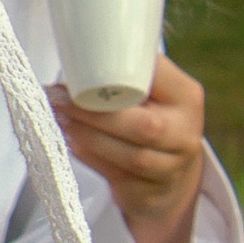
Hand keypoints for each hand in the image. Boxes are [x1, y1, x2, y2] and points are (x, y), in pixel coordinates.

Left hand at [53, 53, 208, 242]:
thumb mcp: (151, 92)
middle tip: (57, 97)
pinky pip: (115, 175)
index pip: (156, 81)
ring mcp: (171, 167)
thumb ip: (126, 73)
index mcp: (186, 97)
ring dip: (87, 136)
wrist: (168, 175)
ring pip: (131, 156)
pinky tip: (68, 139)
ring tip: (58, 117)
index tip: (79, 66)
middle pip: (144, 127)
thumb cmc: (147, 117)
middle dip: (95, 113)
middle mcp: (186, 133)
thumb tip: (74, 49)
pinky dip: (88, 156)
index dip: (117, 76)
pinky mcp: (148, 193)